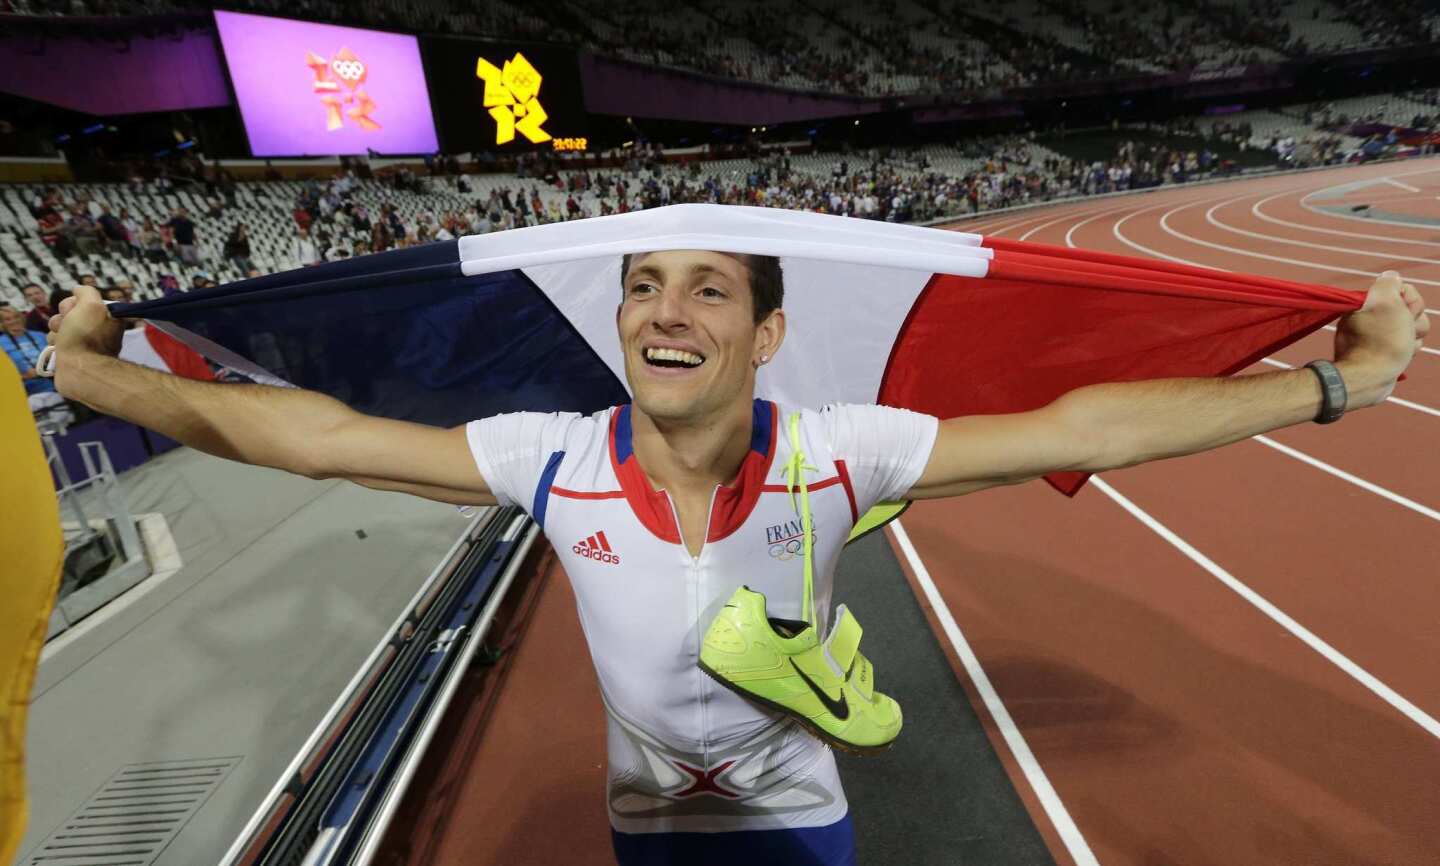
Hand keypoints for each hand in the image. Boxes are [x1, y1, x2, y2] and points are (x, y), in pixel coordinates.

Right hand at [46, 285, 122, 393]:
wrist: (79, 370)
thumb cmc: (86, 336)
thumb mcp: (92, 305)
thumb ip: (87, 292)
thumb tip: (78, 289)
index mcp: (107, 318)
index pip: (82, 302)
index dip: (72, 304)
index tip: (73, 310)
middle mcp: (98, 331)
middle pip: (68, 314)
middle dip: (61, 318)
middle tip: (66, 326)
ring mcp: (84, 345)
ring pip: (59, 329)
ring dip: (56, 332)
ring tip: (61, 341)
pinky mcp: (72, 357)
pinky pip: (56, 344)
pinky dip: (54, 345)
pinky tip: (58, 350)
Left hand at [1333, 271, 1429, 407]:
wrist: (1371, 377)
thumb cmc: (1381, 340)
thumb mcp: (1385, 302)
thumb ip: (1388, 283)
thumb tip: (1391, 276)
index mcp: (1368, 302)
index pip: (1404, 290)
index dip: (1411, 301)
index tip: (1403, 312)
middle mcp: (1371, 316)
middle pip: (1412, 309)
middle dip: (1415, 321)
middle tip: (1402, 331)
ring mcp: (1378, 334)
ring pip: (1413, 327)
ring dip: (1414, 337)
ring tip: (1401, 346)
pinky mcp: (1384, 350)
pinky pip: (1407, 344)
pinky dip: (1409, 349)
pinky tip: (1401, 356)